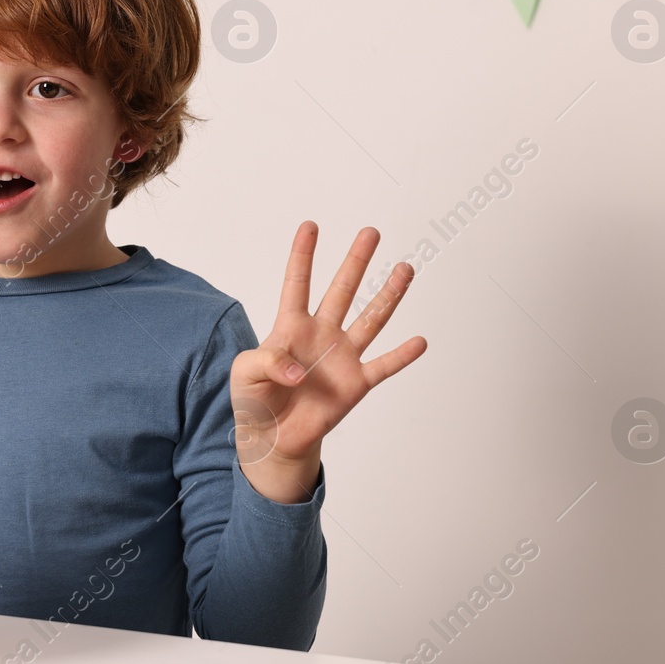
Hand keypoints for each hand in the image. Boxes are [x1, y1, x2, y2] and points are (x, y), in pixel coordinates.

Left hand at [231, 221, 426, 502]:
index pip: (297, 284)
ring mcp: (341, 357)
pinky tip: (420, 341)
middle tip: (370, 232)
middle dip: (356, 261)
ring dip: (388, 295)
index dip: (302, 256)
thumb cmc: (254, 399)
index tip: (310, 226)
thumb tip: (298, 371)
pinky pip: (383, 366)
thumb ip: (267, 362)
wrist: (271, 438)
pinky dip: (402, 356)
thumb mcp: (245, 373)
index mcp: (290, 327)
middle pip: (342, 291)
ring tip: (404, 269)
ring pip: (370, 319)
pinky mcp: (355, 384)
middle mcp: (321, 334)